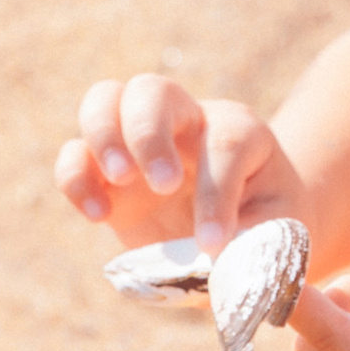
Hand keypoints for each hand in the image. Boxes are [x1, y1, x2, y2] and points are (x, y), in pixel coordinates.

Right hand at [55, 75, 303, 254]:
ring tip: (122, 180)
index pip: (224, 142)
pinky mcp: (105, 171)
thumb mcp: (276, 234)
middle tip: (165, 185)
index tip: (213, 244)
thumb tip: (210, 259)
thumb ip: (250, 243)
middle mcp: (184, 121)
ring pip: (104, 100)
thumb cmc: (263, 226)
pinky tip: (99, 215)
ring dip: (105, 136)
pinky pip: (74, 153)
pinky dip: (75, 178)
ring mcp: (138, 141)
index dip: (218, 192)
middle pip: (153, 91)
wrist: (241, 231)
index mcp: (236, 130)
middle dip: (150, 134)